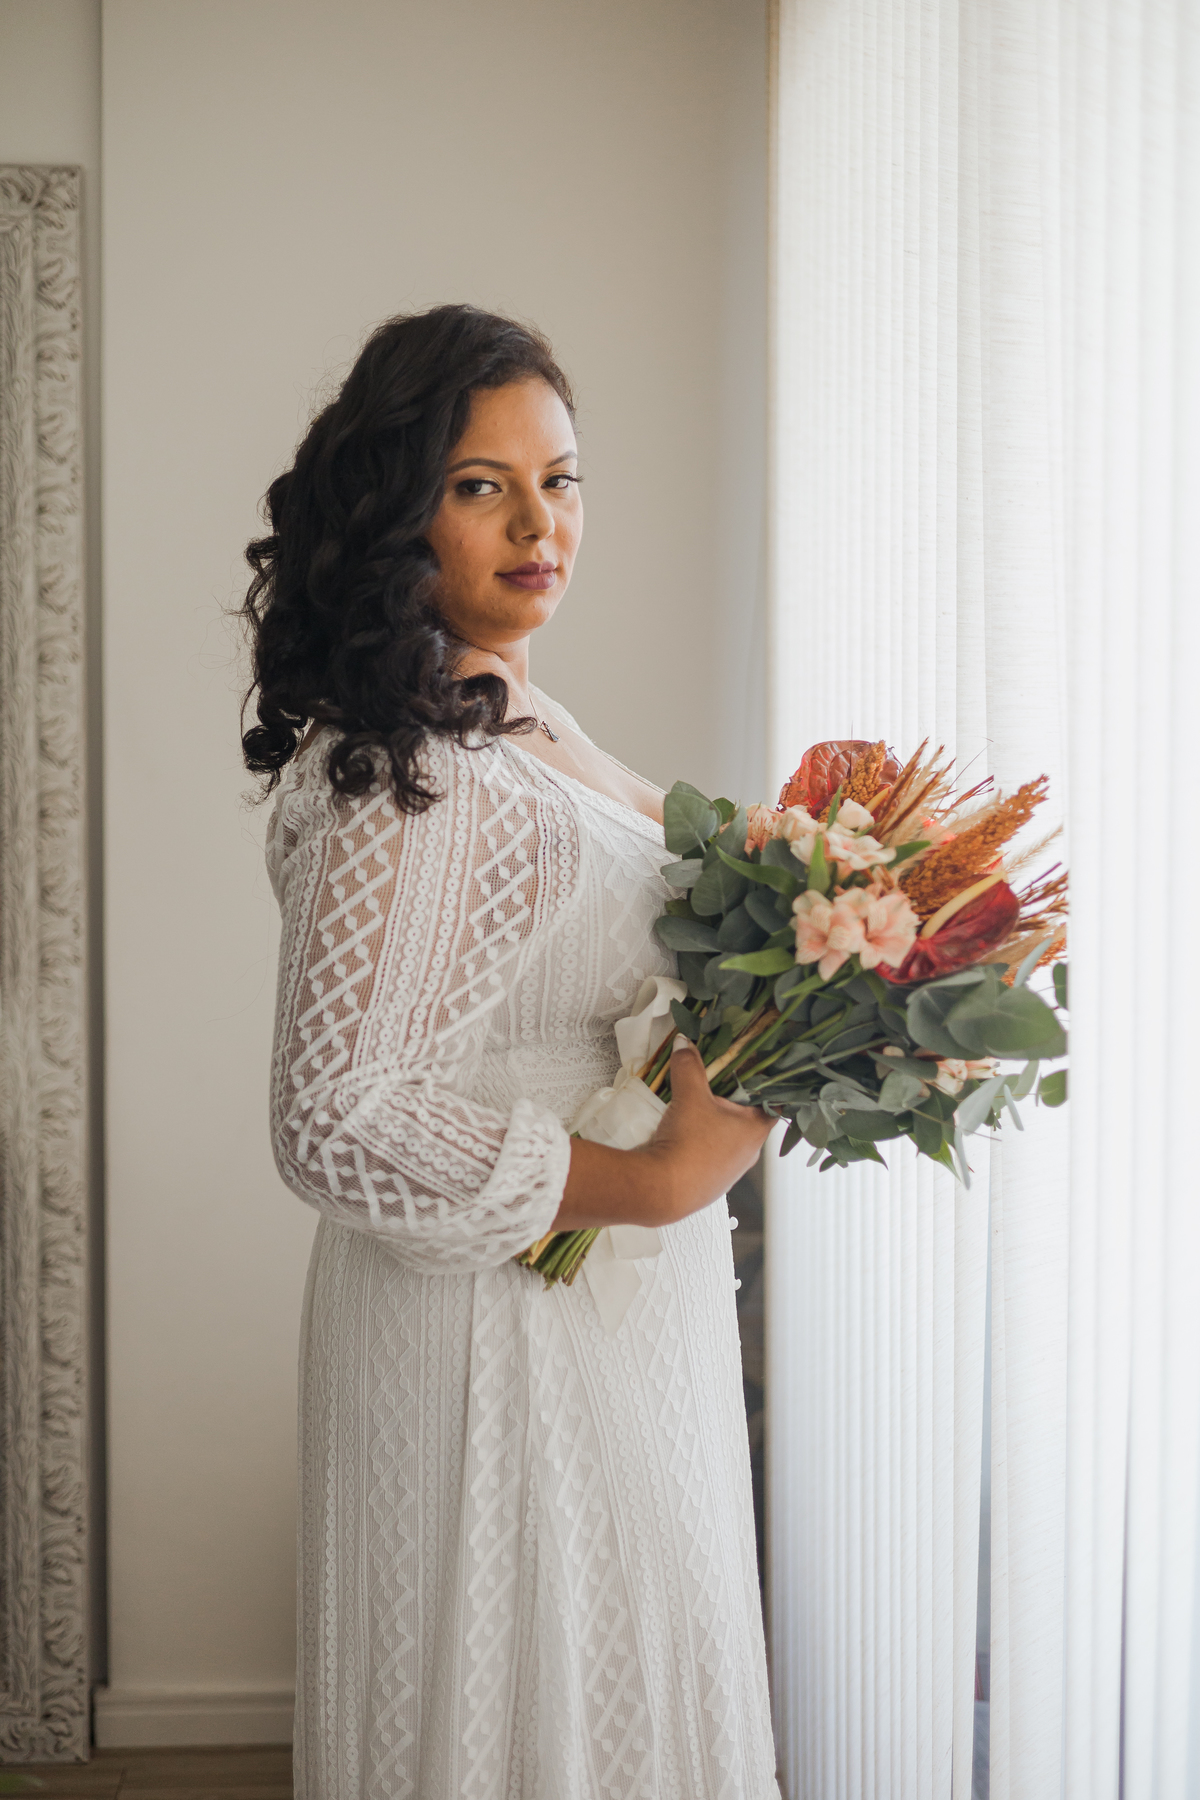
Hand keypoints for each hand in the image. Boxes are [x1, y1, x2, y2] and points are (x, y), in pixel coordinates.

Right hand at [551, 1036, 776, 1232]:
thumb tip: (684, 1042)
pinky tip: (682, 1138)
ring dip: (712, 1126)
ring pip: (726, 1141)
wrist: (661, 1190)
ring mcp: (729, 1174)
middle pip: (746, 1121)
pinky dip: (699, 1145)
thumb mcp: (689, 1096)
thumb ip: (689, 1066)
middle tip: (713, 1085)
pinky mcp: (708, 1186)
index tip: (748, 1072)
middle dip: (729, 1104)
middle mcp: (748, 1154)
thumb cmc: (688, 1142)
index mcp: (755, 1131)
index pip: (771, 1103)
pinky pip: (709, 1158)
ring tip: (693, 1111)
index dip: (760, 1086)